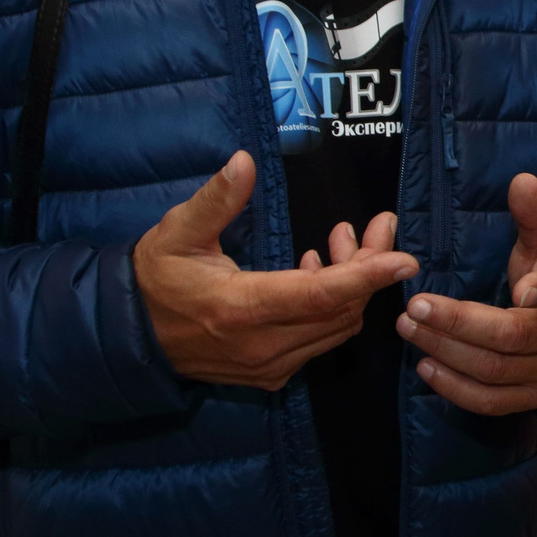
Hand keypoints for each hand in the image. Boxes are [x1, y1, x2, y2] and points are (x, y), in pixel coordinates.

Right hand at [132, 151, 419, 389]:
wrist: (131, 337)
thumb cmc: (156, 278)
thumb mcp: (178, 231)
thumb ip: (215, 199)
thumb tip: (244, 162)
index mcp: (241, 308)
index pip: (320, 296)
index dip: (367, 276)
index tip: (405, 259)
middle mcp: (262, 345)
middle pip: (341, 310)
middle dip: (369, 267)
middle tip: (375, 226)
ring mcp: (269, 365)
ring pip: (336, 328)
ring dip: (352, 286)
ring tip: (339, 242)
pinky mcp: (271, 374)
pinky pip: (320, 340)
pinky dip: (332, 308)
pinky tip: (315, 272)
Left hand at [396, 173, 536, 413]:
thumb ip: (533, 215)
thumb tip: (521, 180)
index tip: (522, 290)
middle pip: (511, 336)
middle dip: (459, 323)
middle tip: (414, 305)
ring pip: (495, 370)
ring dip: (447, 351)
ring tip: (409, 328)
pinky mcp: (531, 398)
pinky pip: (491, 402)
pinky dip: (456, 388)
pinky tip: (426, 366)